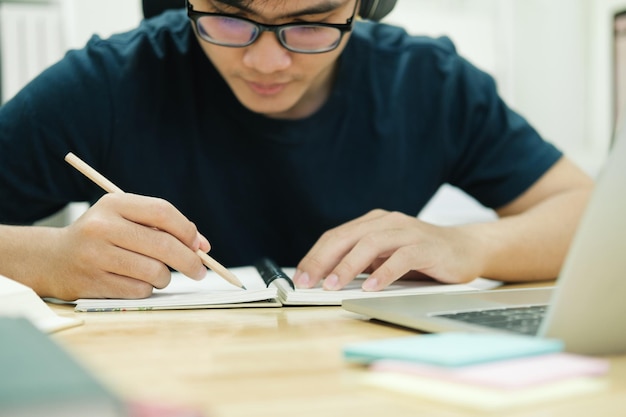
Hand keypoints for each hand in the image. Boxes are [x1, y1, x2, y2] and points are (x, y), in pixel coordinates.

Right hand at [41, 193, 209, 299]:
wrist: (53, 259)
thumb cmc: (102, 237)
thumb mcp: (125, 219)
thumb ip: (162, 227)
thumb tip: (202, 246)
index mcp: (114, 203)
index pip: (162, 212)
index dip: (188, 230)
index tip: (200, 245)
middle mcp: (102, 227)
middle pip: (163, 245)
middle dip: (189, 261)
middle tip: (199, 270)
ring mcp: (96, 255)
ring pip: (155, 272)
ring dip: (164, 277)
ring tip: (156, 274)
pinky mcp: (93, 282)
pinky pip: (140, 290)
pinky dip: (147, 289)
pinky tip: (136, 282)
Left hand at [293, 209, 484, 290]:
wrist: (467, 249)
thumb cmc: (422, 255)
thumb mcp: (386, 257)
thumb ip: (362, 263)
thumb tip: (327, 279)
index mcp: (373, 223)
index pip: (336, 236)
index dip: (315, 255)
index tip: (299, 277)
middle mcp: (388, 222)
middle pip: (347, 237)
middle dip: (323, 260)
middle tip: (308, 282)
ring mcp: (408, 232)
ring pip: (371, 244)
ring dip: (348, 266)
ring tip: (333, 285)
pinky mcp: (427, 246)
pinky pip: (401, 258)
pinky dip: (384, 273)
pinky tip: (371, 287)